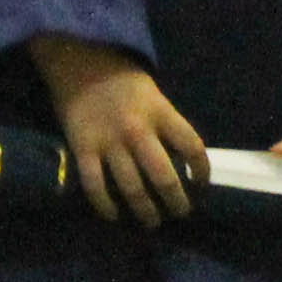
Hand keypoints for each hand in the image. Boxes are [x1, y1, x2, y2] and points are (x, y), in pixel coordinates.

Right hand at [29, 34, 204, 226]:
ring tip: (152, 221)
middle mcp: (138, 130)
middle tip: (179, 213)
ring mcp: (109, 142)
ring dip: (145, 210)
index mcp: (160, 112)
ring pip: (132, 188)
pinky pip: (96, 186)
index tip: (201, 185)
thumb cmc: (122, 78)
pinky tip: (114, 216)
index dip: (202, 170)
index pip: (192, 146)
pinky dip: (106, 206)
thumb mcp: (153, 94)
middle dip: (175, 201)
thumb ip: (164, 124)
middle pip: (163, 176)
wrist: (80, 60)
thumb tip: (180, 160)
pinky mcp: (84, 149)